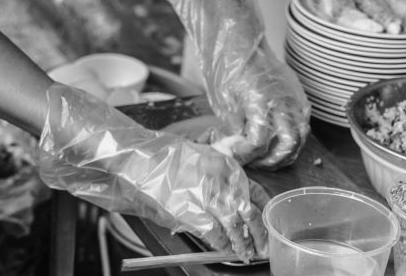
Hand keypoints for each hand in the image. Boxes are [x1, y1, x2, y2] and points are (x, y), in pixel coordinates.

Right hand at [37, 84, 269, 260]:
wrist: (138, 159)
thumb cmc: (164, 156)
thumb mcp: (200, 151)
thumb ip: (220, 164)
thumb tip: (232, 186)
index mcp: (226, 164)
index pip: (256, 191)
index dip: (263, 212)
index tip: (267, 223)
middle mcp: (222, 180)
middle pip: (249, 213)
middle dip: (259, 234)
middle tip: (263, 247)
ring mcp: (208, 197)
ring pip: (236, 227)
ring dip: (243, 244)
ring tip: (246, 254)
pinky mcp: (193, 213)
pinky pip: (215, 234)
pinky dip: (222, 245)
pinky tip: (224, 249)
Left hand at [207, 46, 308, 169]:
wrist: (240, 41)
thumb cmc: (228, 66)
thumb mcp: (225, 101)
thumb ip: (236, 127)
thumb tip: (239, 148)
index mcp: (261, 102)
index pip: (258, 142)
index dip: (244, 154)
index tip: (233, 156)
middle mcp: (283, 102)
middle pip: (287, 144)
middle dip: (270, 160)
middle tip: (254, 162)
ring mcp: (294, 97)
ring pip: (300, 136)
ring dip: (285, 152)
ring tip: (267, 156)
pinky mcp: (298, 94)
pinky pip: (303, 122)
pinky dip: (293, 136)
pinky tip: (278, 140)